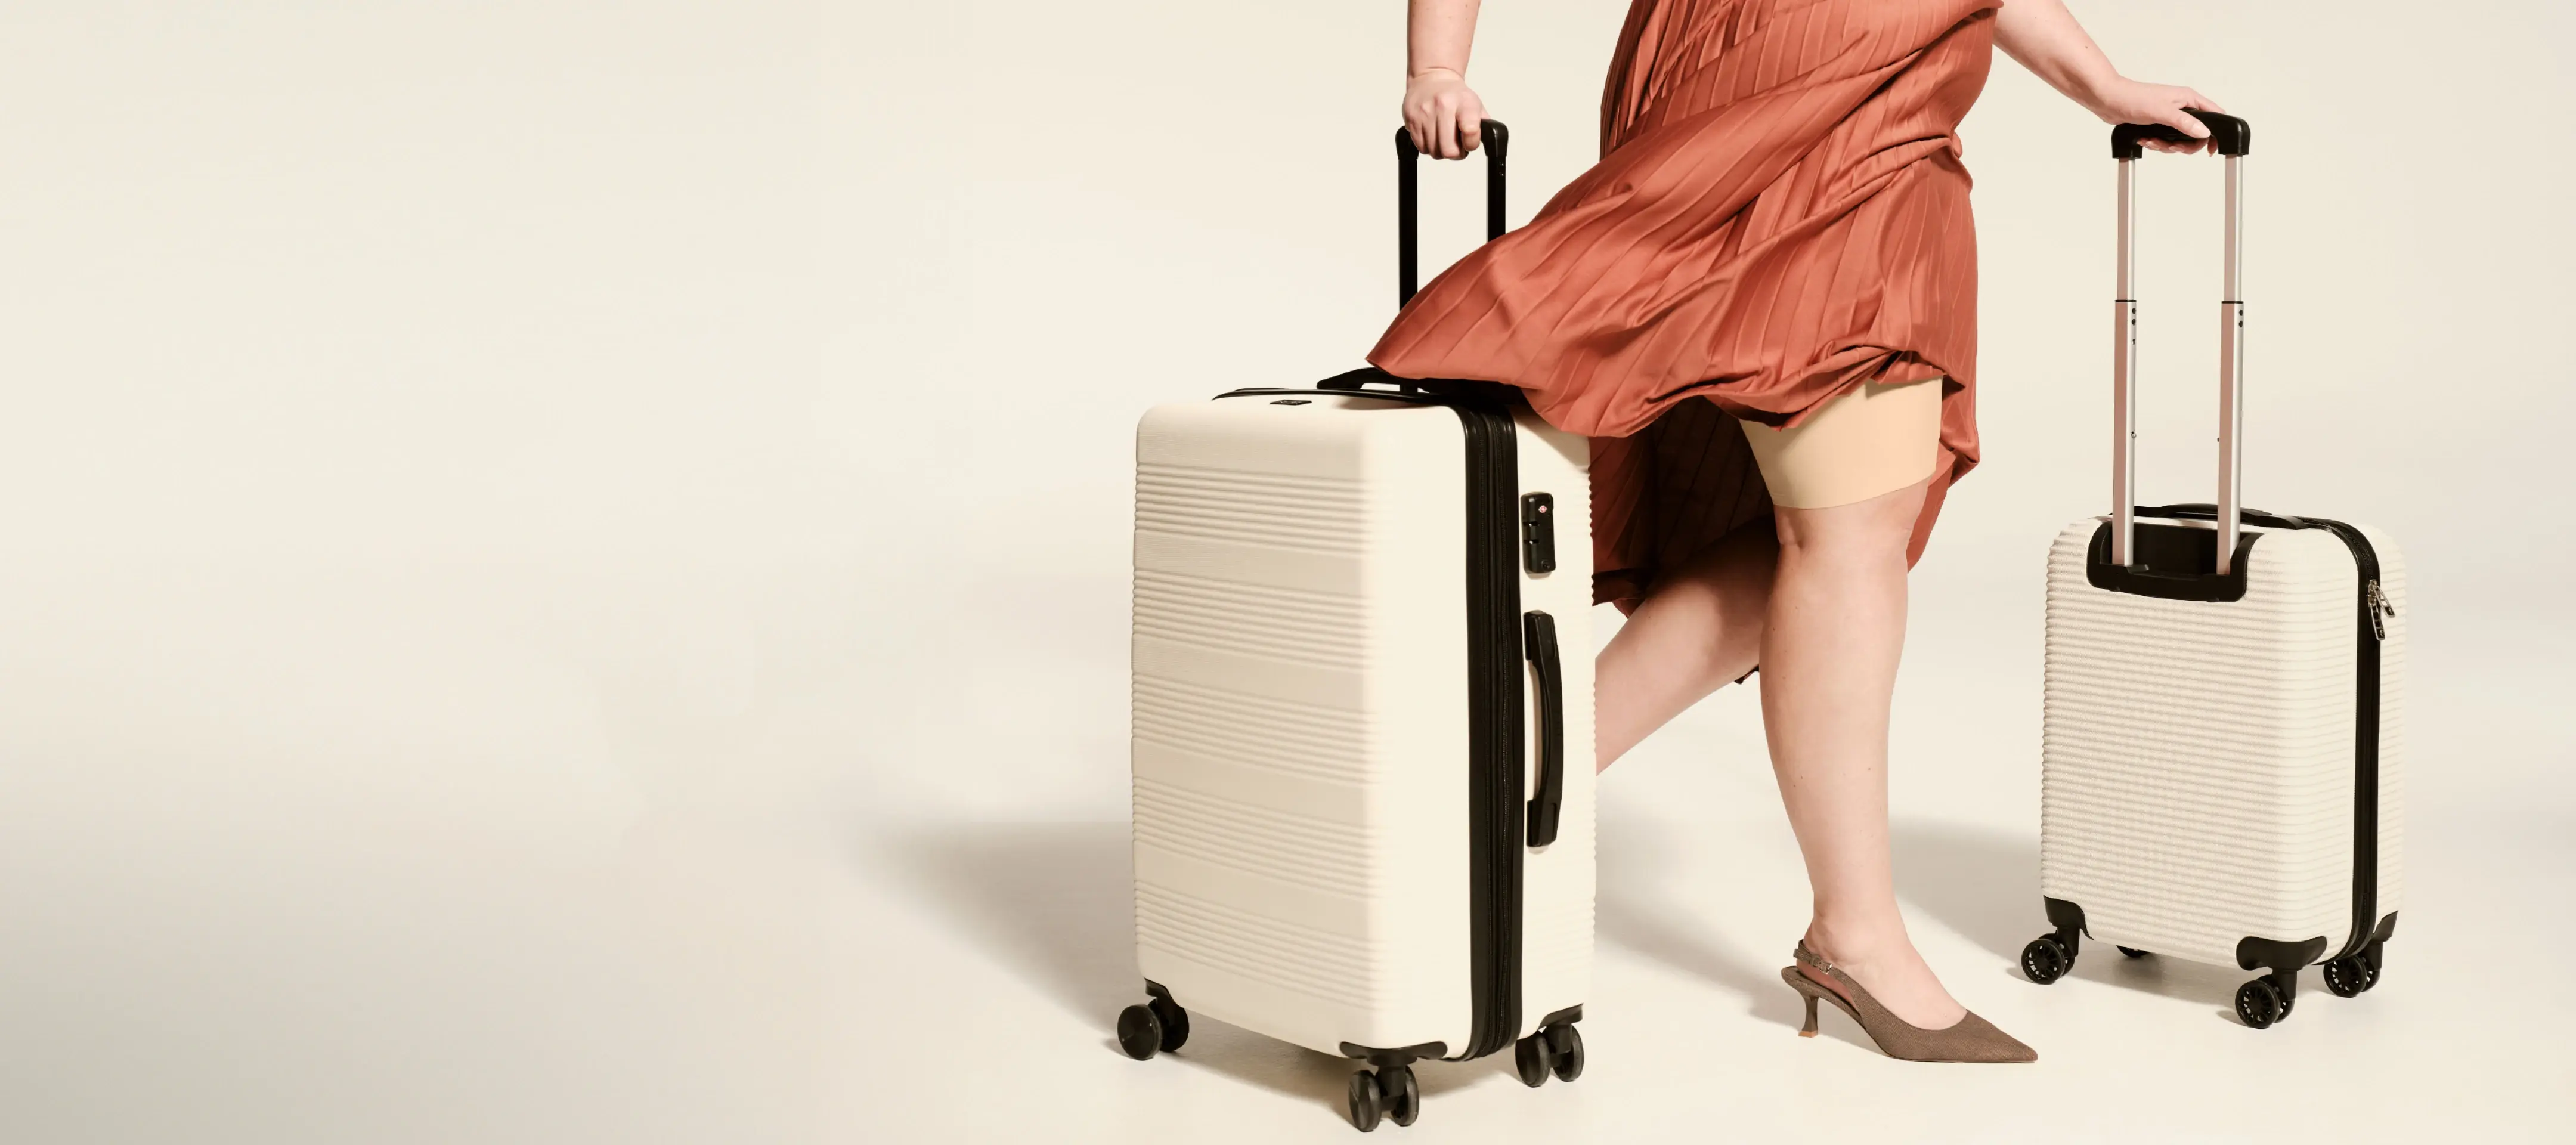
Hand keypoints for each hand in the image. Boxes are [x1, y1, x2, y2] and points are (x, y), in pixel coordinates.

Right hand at [1403, 68, 1487, 158]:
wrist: (1431, 78)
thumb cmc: (1454, 94)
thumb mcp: (1475, 104)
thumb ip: (1482, 124)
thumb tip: (1484, 142)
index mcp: (1463, 102)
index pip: (1470, 131)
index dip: (1471, 144)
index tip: (1470, 142)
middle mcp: (1443, 106)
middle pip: (1449, 150)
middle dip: (1456, 153)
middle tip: (1457, 146)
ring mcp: (1425, 113)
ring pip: (1434, 152)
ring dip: (1441, 151)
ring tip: (1444, 138)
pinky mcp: (1411, 120)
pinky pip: (1421, 148)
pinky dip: (1429, 147)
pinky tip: (1433, 136)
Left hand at [2087, 77, 2226, 153]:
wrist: (2109, 100)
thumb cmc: (2133, 98)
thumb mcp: (2163, 112)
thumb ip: (2185, 123)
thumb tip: (2204, 132)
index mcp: (2189, 99)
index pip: (2214, 115)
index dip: (2216, 132)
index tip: (2210, 148)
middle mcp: (2182, 107)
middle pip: (2196, 133)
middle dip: (2184, 145)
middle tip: (2172, 147)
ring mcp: (2169, 116)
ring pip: (2179, 139)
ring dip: (2165, 145)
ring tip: (2152, 141)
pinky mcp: (2157, 124)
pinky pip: (2164, 140)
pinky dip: (2155, 144)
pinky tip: (2145, 139)